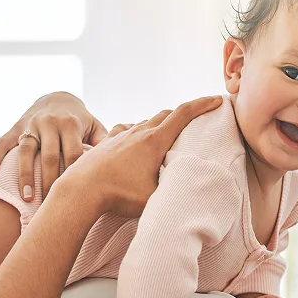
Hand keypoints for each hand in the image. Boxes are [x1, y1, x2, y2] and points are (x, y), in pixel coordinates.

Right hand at [0, 92, 107, 199]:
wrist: (58, 97)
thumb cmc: (81, 121)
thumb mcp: (95, 127)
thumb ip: (104, 143)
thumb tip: (114, 163)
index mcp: (71, 124)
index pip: (72, 153)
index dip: (73, 175)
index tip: (74, 196)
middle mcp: (50, 123)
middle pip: (49, 156)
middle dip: (50, 182)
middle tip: (50, 206)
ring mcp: (31, 125)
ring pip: (26, 151)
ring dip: (25, 175)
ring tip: (26, 197)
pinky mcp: (16, 127)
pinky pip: (2, 143)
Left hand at [56, 96, 222, 218]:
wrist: (80, 190)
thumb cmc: (118, 194)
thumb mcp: (154, 197)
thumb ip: (173, 190)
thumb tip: (188, 189)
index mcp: (154, 140)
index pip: (184, 114)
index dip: (203, 104)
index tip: (217, 99)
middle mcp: (139, 132)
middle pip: (167, 114)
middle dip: (185, 113)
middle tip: (198, 116)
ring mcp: (121, 135)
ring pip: (147, 121)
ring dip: (161, 122)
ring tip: (169, 132)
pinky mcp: (107, 142)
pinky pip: (128, 129)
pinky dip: (139, 130)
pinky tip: (135, 137)